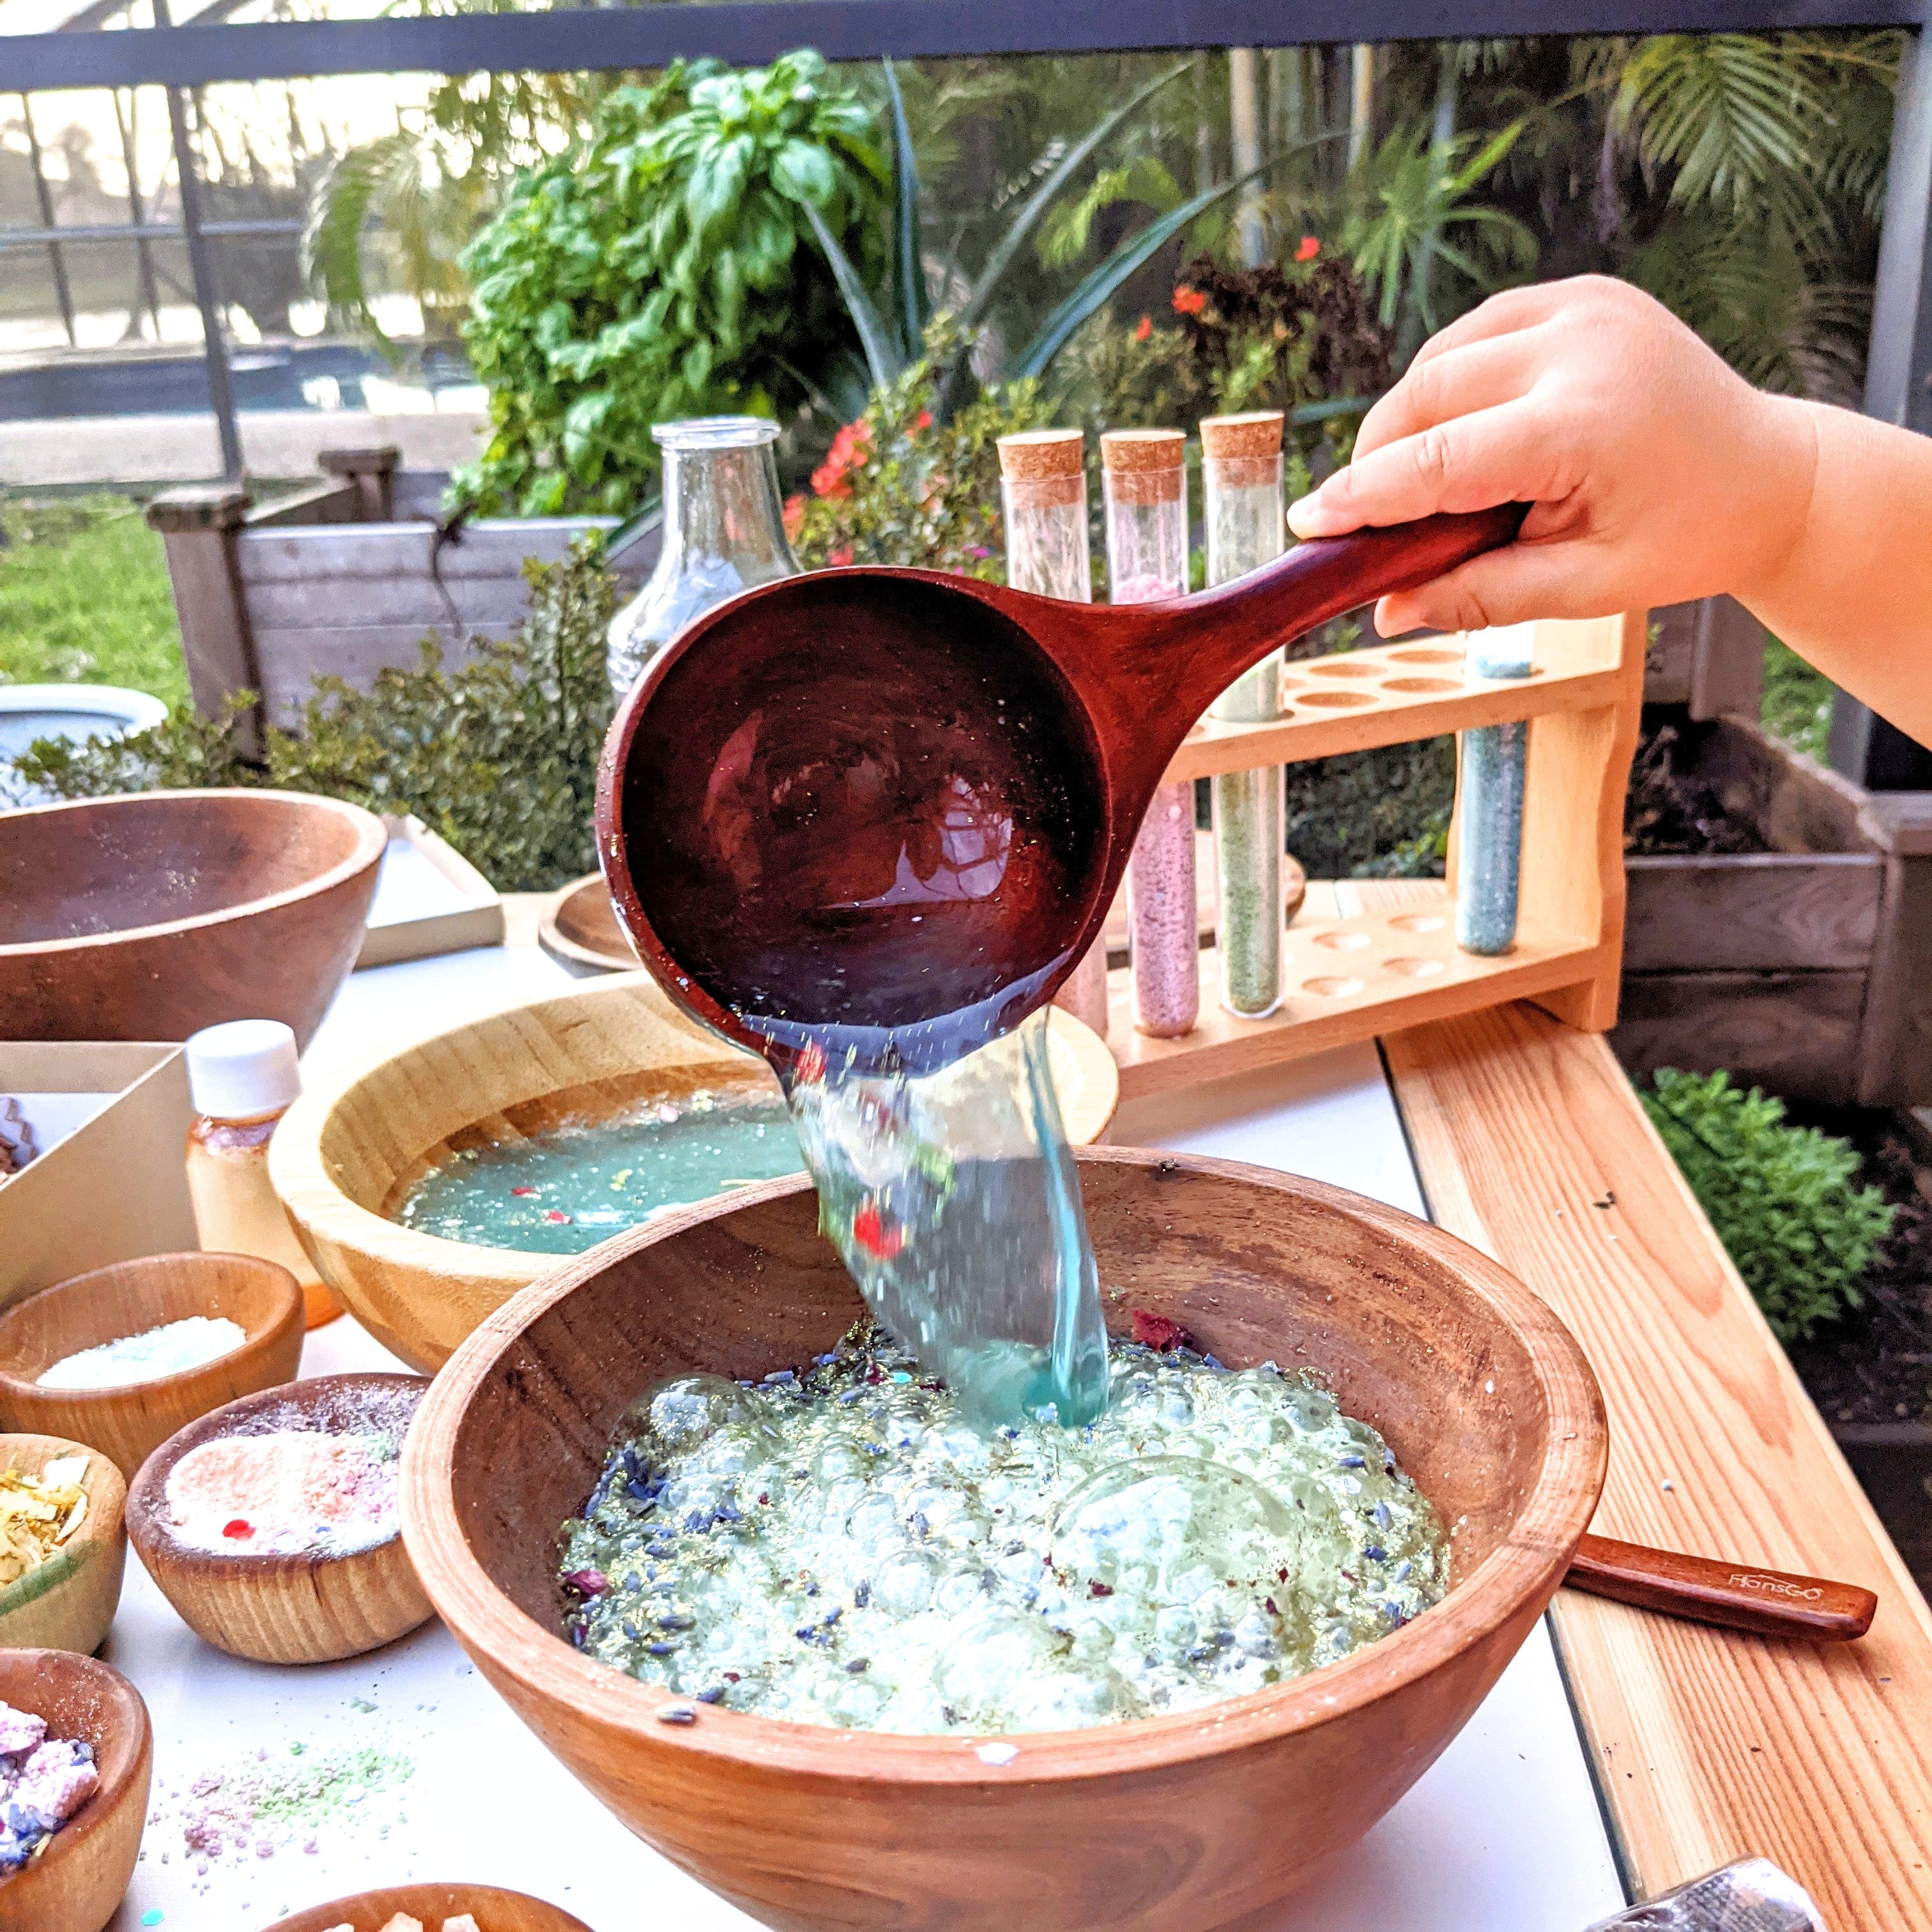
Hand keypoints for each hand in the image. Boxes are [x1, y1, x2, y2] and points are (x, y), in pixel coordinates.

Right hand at [1287, 276, 1819, 637]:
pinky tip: (1460, 431)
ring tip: (1423, 485)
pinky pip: (1474, 333)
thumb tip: (1387, 611)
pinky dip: (1448, 383)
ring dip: (1409, 421)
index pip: (1438, 458)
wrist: (1771, 475)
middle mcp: (1582, 345)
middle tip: (1362, 522)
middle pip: (1425, 397)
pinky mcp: (1581, 293)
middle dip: (1378, 461)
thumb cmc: (1685, 538)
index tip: (1307, 524)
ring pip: (1440, 359)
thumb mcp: (1586, 588)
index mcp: (1588, 423)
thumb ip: (1481, 595)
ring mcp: (1584, 306)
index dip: (1363, 497)